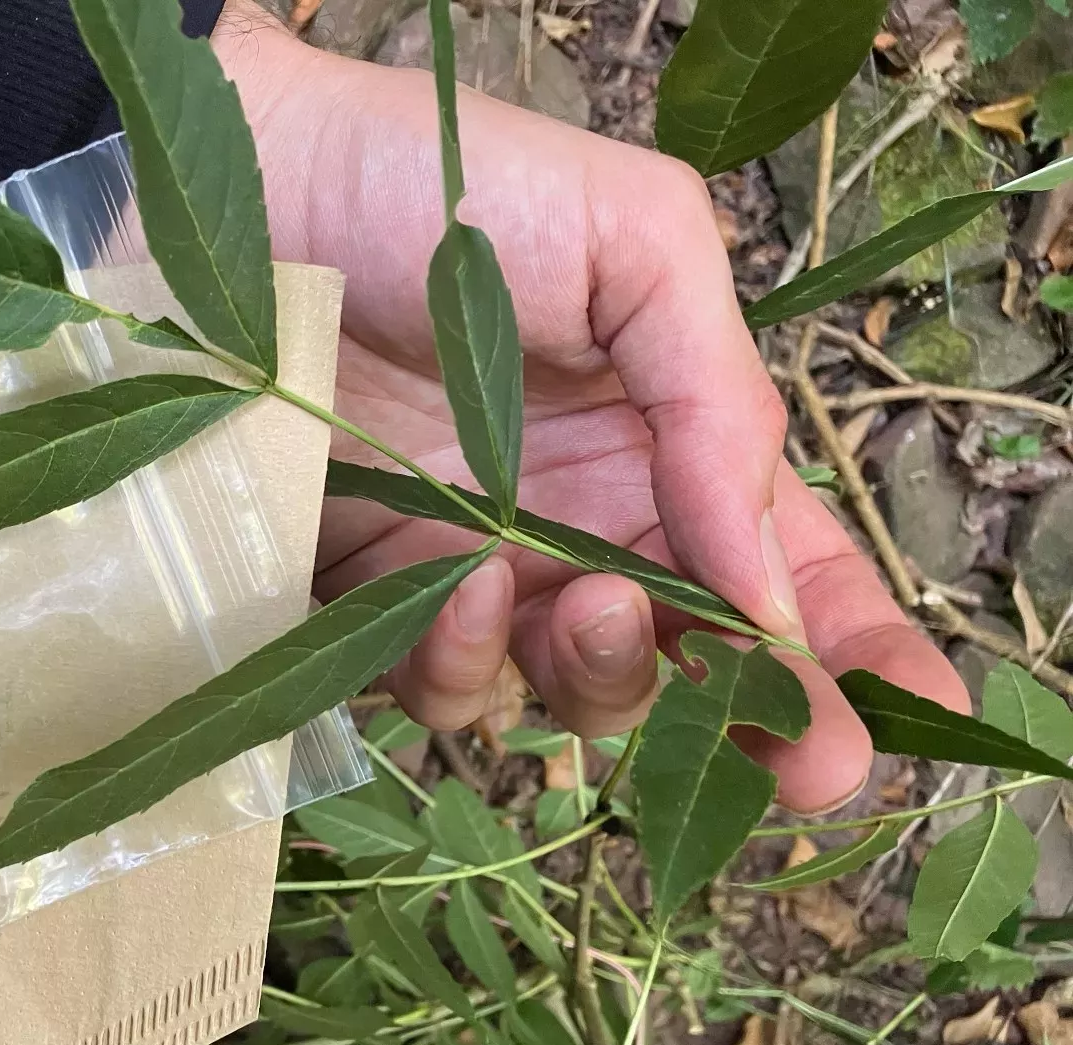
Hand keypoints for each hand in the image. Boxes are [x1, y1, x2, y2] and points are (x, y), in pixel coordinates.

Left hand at [212, 8, 967, 813]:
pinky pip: (439, 688)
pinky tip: (462, 578)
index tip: (897, 723)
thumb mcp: (636, 244)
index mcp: (668, 444)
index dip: (847, 656)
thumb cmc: (451, 188)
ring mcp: (472, 570)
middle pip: (689, 662)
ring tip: (587, 597)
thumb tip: (773, 595)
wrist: (257, 188)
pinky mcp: (365, 599)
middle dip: (756, 719)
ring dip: (605, 679)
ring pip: (568, 697)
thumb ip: (723, 406)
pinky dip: (466, 662)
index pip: (780, 571)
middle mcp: (579, 525)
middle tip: (795, 747)